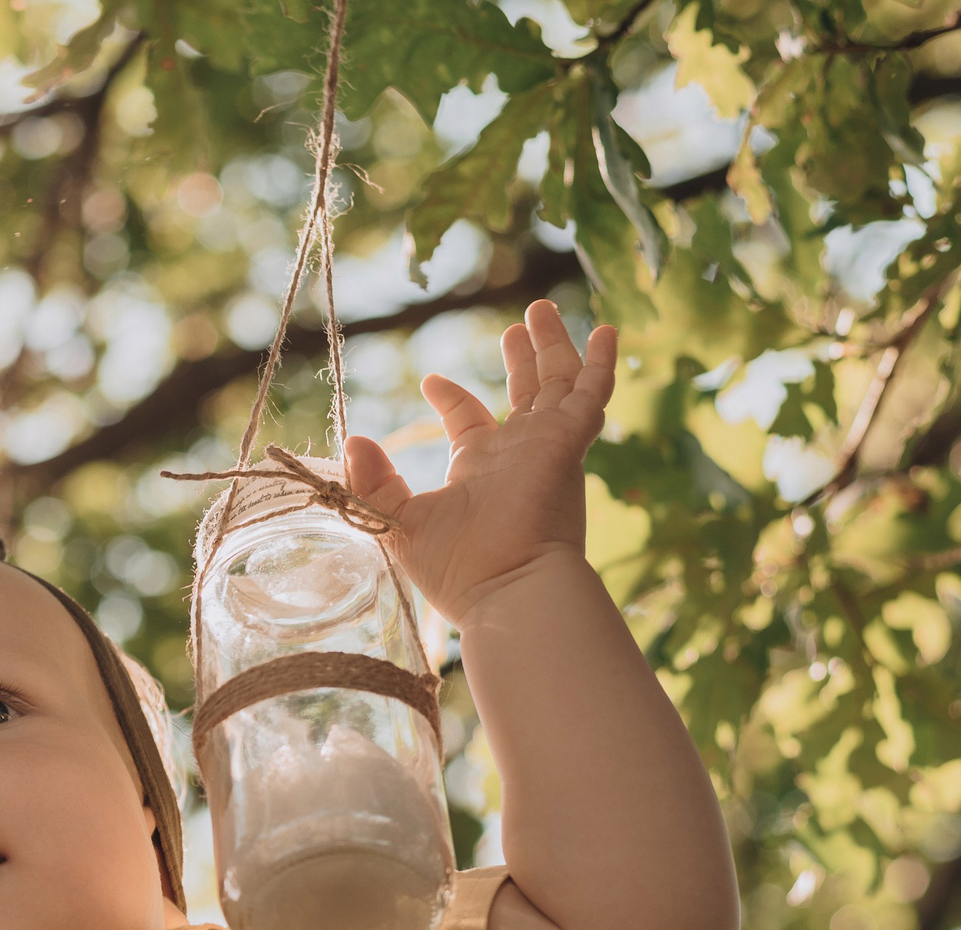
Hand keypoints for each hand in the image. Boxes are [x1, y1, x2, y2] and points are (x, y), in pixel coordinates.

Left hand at [342, 299, 616, 623]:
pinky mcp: (568, 443)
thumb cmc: (455, 569)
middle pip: (525, 394)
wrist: (506, 592)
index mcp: (480, 471)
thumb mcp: (397, 522)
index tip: (431, 380)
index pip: (471, 422)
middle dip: (522, 358)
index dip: (453, 397)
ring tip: (540, 307)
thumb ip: (373, 482)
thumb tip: (354, 440)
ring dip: (552, 345)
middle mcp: (518, 455)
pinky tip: (607, 330)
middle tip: (518, 323)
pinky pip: (591, 394)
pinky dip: (600, 363)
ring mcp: (547, 447)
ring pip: (556, 383)